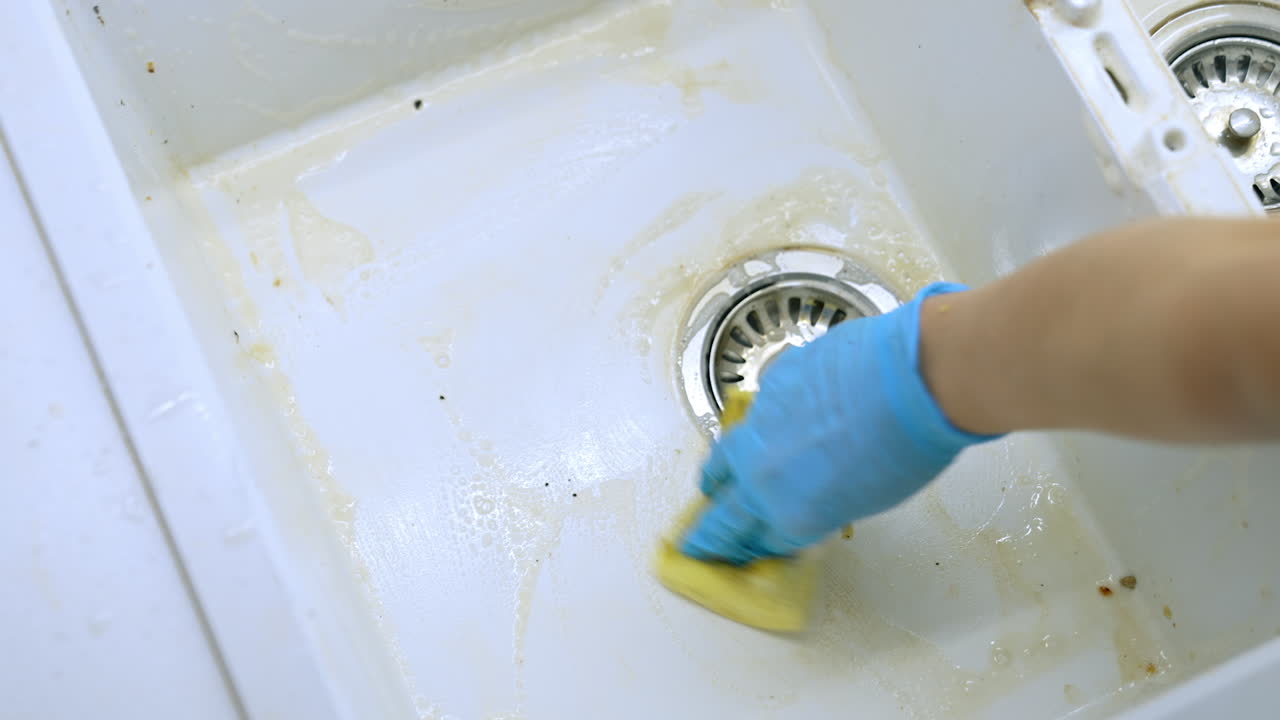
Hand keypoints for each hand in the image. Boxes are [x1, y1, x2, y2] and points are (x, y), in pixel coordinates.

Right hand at [681, 283, 996, 564]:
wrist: (911, 378)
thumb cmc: (910, 445)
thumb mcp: (869, 498)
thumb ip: (827, 504)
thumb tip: (815, 494)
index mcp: (795, 516)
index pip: (761, 543)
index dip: (753, 549)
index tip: (744, 552)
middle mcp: (765, 479)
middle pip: (723, 516)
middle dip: (707, 534)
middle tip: (694, 544)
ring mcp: (758, 430)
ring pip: (723, 460)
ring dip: (718, 477)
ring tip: (712, 483)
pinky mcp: (766, 389)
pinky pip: (754, 415)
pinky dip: (761, 425)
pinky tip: (779, 419)